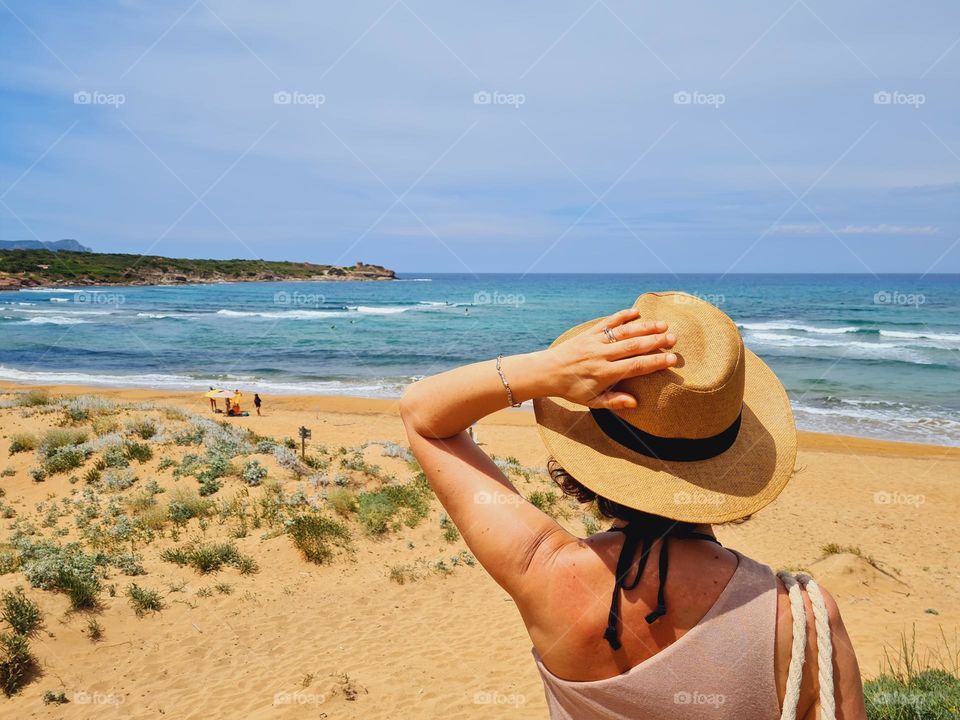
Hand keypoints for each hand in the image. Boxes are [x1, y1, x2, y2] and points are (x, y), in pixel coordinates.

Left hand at [543, 308, 677, 409]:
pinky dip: (622, 316)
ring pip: (623, 332)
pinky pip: (607, 322)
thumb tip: (635, 403)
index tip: (672, 360)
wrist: (547, 372)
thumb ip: (614, 401)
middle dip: (655, 342)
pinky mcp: (588, 333)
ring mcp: (595, 341)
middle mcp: (601, 355)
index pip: (635, 366)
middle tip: (674, 339)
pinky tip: (636, 312)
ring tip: (663, 325)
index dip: (655, 362)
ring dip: (644, 327)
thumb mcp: (591, 401)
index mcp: (604, 373)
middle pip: (633, 346)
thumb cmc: (572, 389)